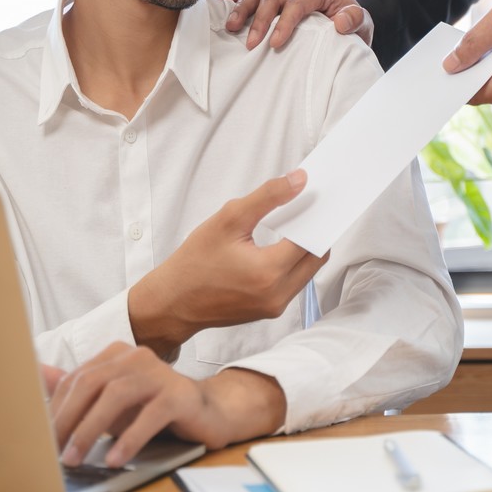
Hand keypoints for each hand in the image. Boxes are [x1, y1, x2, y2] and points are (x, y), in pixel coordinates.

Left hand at [47, 343, 285, 466]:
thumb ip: (77, 388)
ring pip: (116, 395)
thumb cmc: (152, 408)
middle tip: (52, 451)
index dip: (57, 408)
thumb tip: (36, 374)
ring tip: (77, 458)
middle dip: (68, 419)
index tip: (41, 438)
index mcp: (117, 354)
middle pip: (92, 383)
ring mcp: (160, 374)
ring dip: (91, 430)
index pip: (77, 378)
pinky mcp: (180, 395)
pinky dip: (129, 439)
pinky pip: (149, 416)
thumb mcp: (111, 401)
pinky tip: (115, 459)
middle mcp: (137, 357)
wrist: (207, 412)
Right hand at [127, 170, 329, 356]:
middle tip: (310, 208)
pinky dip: (293, 263)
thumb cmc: (194, 262)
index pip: (312, 239)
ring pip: (307, 272)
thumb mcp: (229, 219)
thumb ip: (268, 197)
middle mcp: (278, 295)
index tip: (318, 198)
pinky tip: (281, 244)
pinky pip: (294, 283)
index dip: (317, 216)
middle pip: (316, 258)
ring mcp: (275, 306)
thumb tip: (299, 180)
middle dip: (316, 232)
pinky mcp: (269, 311)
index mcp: (269, 272)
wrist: (173, 301)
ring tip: (295, 224)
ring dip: (305, 249)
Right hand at [218, 0, 372, 50]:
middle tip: (252, 44)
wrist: (348, 19)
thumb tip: (340, 23)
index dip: (285, 22)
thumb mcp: (364, 23)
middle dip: (260, 20)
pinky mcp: (275, 0)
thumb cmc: (353, 23)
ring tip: (231, 27)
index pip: (297, 3)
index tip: (275, 43)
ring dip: (243, 9)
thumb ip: (355, 20)